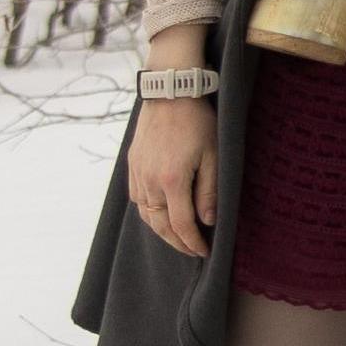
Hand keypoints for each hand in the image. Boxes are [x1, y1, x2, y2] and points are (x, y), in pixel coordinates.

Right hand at [124, 91, 218, 250]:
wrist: (169, 94)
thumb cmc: (197, 122)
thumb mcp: (213, 156)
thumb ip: (209, 191)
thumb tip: (207, 221)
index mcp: (171, 181)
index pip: (181, 225)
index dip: (193, 243)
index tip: (205, 252)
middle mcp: (149, 182)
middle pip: (160, 226)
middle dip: (177, 243)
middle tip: (193, 251)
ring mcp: (137, 174)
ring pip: (146, 215)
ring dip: (162, 231)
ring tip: (179, 237)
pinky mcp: (132, 166)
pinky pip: (137, 199)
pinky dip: (149, 213)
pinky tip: (161, 214)